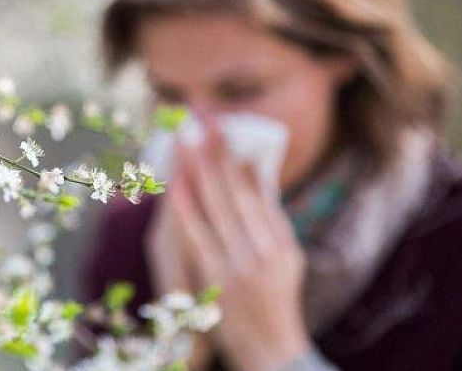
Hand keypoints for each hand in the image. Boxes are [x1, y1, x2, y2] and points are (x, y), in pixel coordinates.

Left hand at [164, 114, 310, 370]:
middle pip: (235, 188)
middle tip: (201, 115)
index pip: (256, 187)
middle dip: (216, 148)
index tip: (222, 124)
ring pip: (217, 205)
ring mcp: (242, 263)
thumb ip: (269, 217)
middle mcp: (266, 248)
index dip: (236, 153)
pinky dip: (188, 206)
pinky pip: (200, 234)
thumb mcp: (284, 258)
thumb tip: (254, 173)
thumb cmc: (274, 299)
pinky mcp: (219, 278)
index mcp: (282, 240)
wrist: (271, 351)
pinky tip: (177, 182)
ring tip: (187, 135)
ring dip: (199, 167)